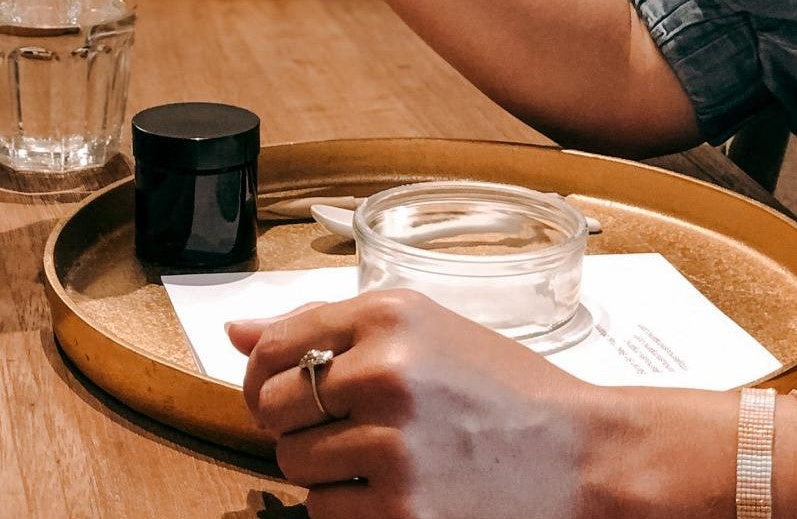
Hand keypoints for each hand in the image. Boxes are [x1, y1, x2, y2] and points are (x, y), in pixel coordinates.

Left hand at [227, 290, 603, 518]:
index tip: (274, 390)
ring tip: (376, 457)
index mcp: (387, 316)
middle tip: (337, 427)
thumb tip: (233, 332)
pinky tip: (392, 491)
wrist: (581, 455)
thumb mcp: (417, 326)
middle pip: (274, 410)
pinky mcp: (403, 514)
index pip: (274, 344)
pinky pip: (325, 515)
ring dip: (321, 470)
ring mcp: (394, 447)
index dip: (262, 374)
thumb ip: (320, 324)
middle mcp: (385, 374)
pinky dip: (346, 510)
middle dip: (292, 424)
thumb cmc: (495, 385)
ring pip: (294, 467)